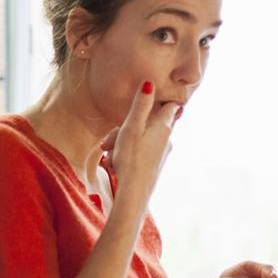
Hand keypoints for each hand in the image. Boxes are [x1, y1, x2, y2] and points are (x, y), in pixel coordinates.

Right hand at [104, 82, 178, 203]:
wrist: (134, 194)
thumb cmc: (131, 159)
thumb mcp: (131, 128)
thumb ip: (141, 106)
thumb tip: (150, 83)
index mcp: (163, 127)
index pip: (170, 106)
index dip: (161, 100)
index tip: (150, 99)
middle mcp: (166, 139)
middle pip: (149, 124)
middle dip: (126, 129)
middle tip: (107, 142)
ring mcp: (162, 153)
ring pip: (141, 139)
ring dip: (122, 144)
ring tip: (108, 156)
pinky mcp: (155, 166)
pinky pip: (140, 153)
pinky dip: (126, 155)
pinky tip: (113, 164)